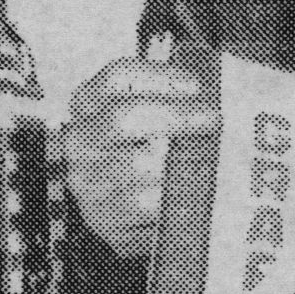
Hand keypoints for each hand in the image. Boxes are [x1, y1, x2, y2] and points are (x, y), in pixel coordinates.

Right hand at [66, 56, 222, 252]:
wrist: (118, 213)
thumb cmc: (138, 156)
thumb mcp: (144, 119)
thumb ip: (169, 99)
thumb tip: (214, 90)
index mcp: (88, 103)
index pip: (117, 76)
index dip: (158, 76)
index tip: (195, 85)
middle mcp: (80, 140)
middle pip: (124, 117)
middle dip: (175, 115)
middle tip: (213, 118)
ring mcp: (87, 180)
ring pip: (140, 165)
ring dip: (178, 162)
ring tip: (204, 162)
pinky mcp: (104, 217)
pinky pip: (147, 205)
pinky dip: (173, 198)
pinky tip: (188, 193)